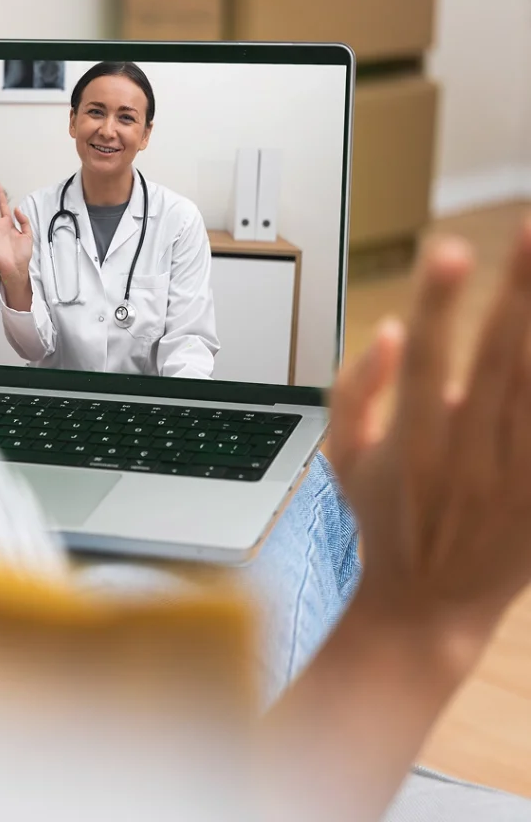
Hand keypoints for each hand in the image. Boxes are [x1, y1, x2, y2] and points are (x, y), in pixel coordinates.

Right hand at [328, 218, 530, 660]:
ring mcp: (513, 475)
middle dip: (520, 289)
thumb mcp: (340, 457)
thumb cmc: (379, 520)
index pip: (425, 358)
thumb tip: (390, 329)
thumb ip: (354, 389)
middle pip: (499, 358)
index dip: (438, 303)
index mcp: (410, 438)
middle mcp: (465, 452)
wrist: (425, 605)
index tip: (450, 246)